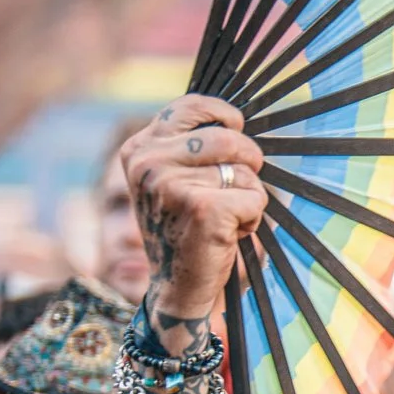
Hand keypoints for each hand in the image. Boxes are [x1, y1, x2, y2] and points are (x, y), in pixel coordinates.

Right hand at [119, 96, 265, 348]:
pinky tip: (227, 234)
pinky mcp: (201, 207)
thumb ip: (191, 145)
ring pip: (246, 171)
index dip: (225, 116)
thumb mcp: (175, 179)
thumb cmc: (187, 229)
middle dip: (248, 164)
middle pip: (230, 138)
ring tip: (223, 217)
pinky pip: (255, 197)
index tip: (236, 127)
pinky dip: (252, 218)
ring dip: (247, 196)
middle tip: (234, 191)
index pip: (191, 106)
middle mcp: (148, 163)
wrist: (179, 287)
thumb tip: (238, 117)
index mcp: (139, 149)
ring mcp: (170, 184)